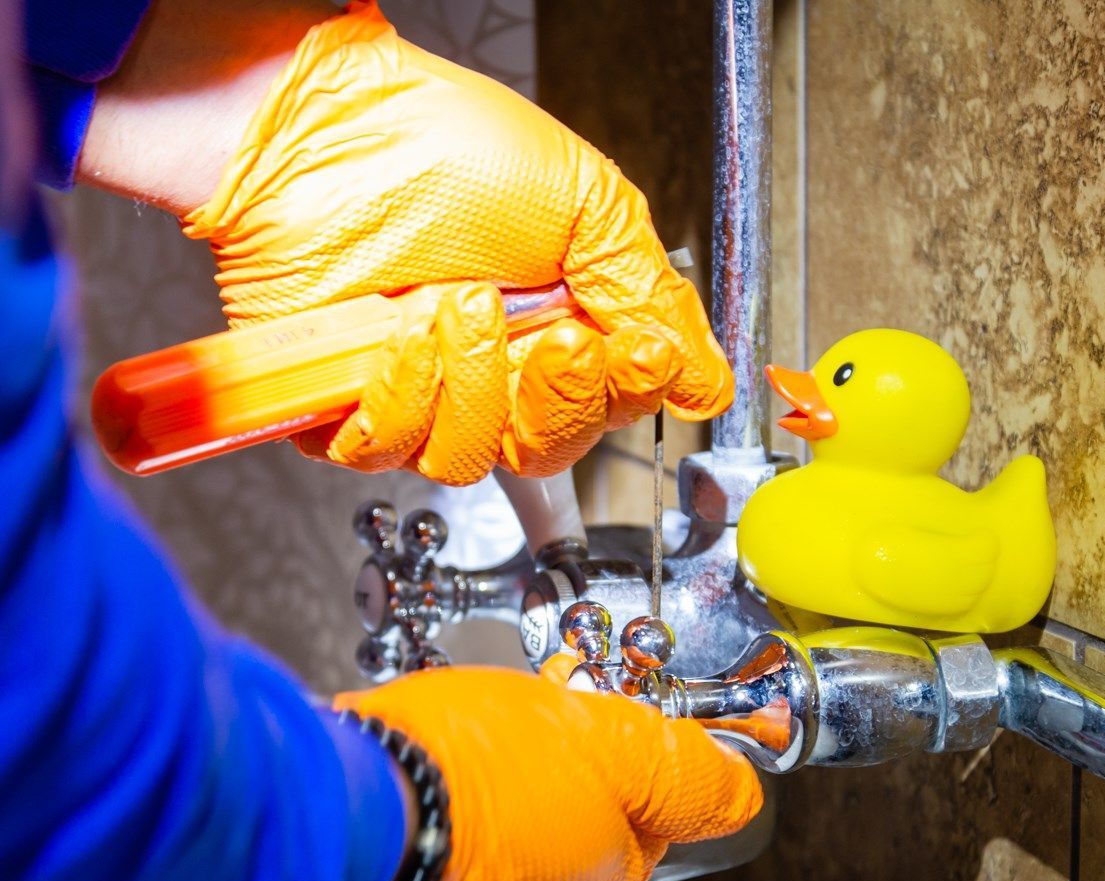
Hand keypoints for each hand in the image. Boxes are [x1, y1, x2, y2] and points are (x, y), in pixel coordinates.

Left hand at [180, 1, 732, 482]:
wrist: (324, 125)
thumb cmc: (444, 144)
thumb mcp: (585, 208)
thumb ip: (649, 299)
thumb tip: (707, 381)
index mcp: (556, 329)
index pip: (610, 408)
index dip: (626, 393)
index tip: (634, 351)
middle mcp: (492, 372)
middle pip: (547, 449)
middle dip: (555, 397)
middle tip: (549, 335)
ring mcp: (421, 394)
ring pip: (470, 458)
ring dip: (474, 382)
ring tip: (457, 300)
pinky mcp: (347, 407)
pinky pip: (388, 450)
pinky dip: (403, 396)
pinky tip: (402, 330)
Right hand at [335, 667, 761, 880]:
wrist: (346, 810)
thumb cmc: (475, 771)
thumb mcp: (610, 745)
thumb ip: (681, 773)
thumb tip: (744, 794)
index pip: (645, 829)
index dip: (632, 767)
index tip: (606, 730)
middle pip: (576, 837)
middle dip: (567, 778)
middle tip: (535, 724)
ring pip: (512, 844)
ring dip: (506, 795)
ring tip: (472, 740)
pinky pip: (447, 852)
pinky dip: (447, 815)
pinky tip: (426, 775)